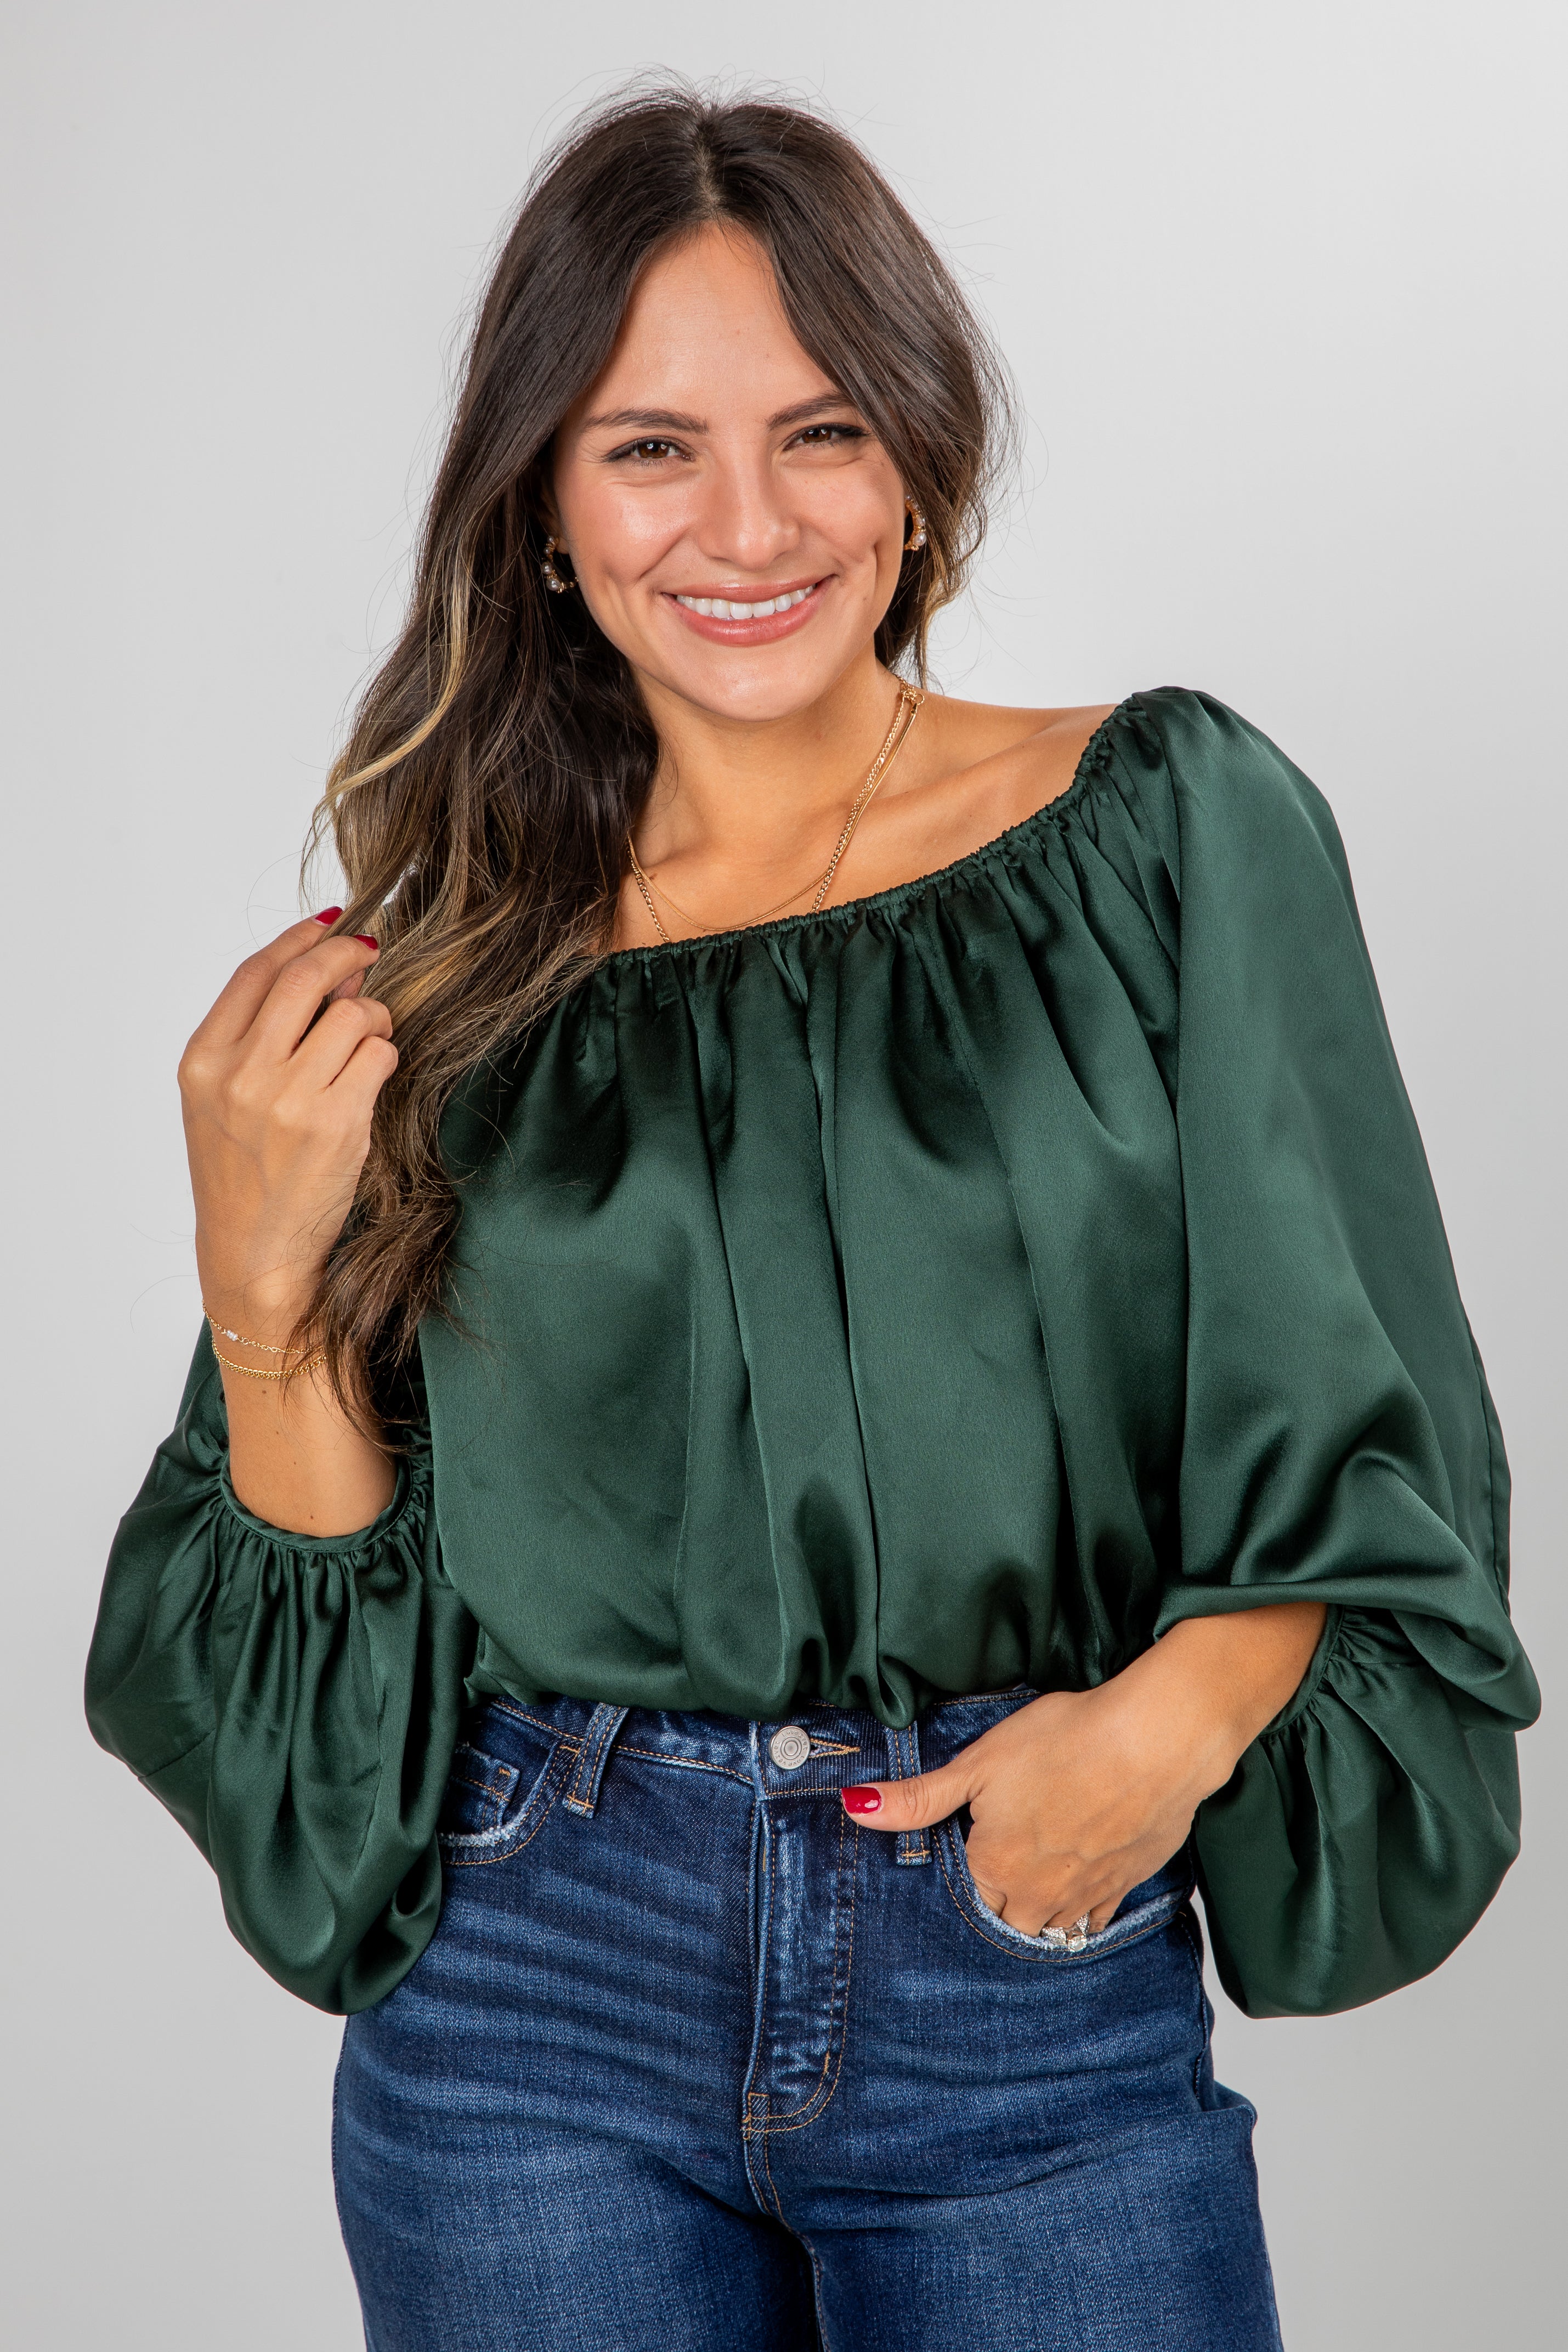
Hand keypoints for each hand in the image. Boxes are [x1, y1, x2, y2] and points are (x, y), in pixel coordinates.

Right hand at [179, 912, 395, 1338]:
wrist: (252, 1251)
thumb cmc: (242, 1174)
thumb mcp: (223, 1100)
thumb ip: (263, 1036)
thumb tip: (334, 972)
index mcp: (203, 1061)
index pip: (255, 972)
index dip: (299, 939)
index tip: (329, 923)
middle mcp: (240, 1074)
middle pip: (305, 978)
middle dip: (348, 954)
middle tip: (370, 952)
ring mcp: (287, 1098)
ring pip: (352, 1014)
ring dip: (372, 1017)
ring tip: (368, 1042)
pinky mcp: (336, 1123)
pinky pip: (378, 1055)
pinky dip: (384, 1056)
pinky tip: (373, 1077)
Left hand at [841, 1605, 1325, 1935]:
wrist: (1158, 1740)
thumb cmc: (1068, 1740)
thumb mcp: (980, 1761)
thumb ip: (919, 1797)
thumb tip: (855, 1808)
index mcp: (995, 1868)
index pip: (964, 1893)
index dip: (965, 1870)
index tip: (969, 1850)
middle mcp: (1039, 1895)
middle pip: (1006, 1916)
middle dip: (999, 1898)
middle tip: (1000, 1865)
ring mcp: (1087, 1895)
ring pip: (1050, 1923)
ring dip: (1038, 1909)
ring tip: (1033, 1880)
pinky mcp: (1127, 1884)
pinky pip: (1095, 1916)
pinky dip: (1083, 1909)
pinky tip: (1079, 1889)